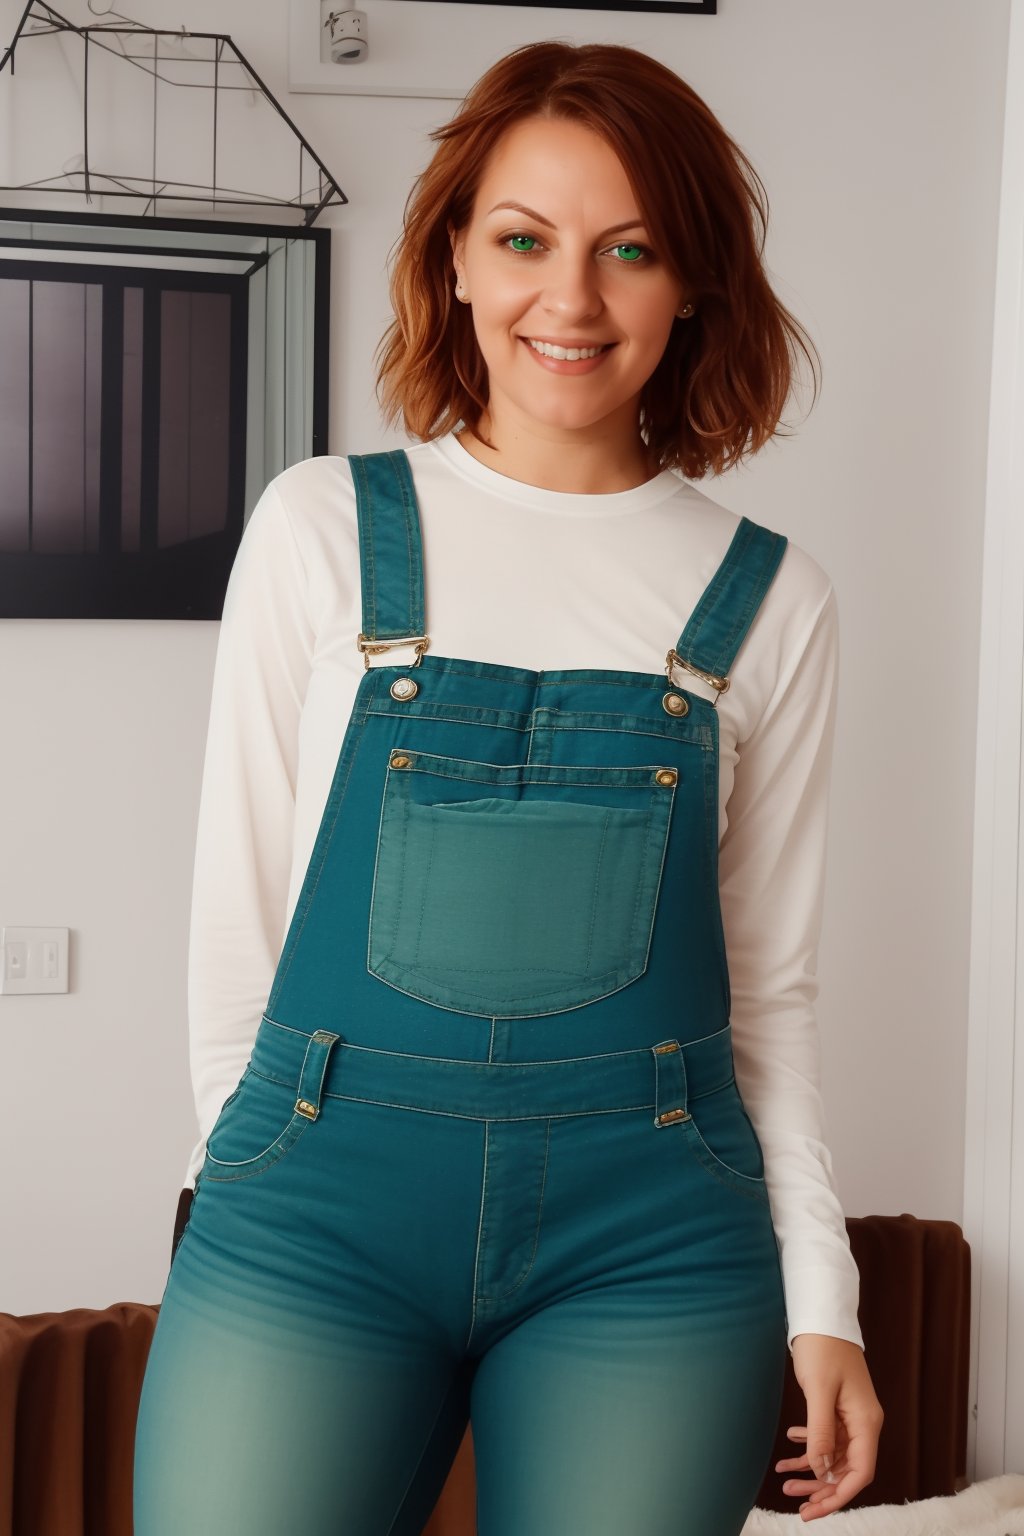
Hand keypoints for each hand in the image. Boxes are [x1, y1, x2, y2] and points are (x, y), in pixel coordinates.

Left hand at [775, 1333, 883, 1520]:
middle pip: (846, 1469)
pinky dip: (809, 1446)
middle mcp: (863, 1423)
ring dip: (811, 1470)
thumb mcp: (818, 1391)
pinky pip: (826, 1438)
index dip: (839, 1496)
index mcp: (866, 1422)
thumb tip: (821, 1472)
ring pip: (833, 1456)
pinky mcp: (837, 1407)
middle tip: (795, 1502)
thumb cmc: (822, 1348)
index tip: (814, 1510)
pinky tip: (790, 1446)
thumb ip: (821, 1433)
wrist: (821, 1317)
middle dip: (821, 1489)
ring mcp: (851, 1416)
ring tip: (784, 1479)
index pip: (860, 1472)